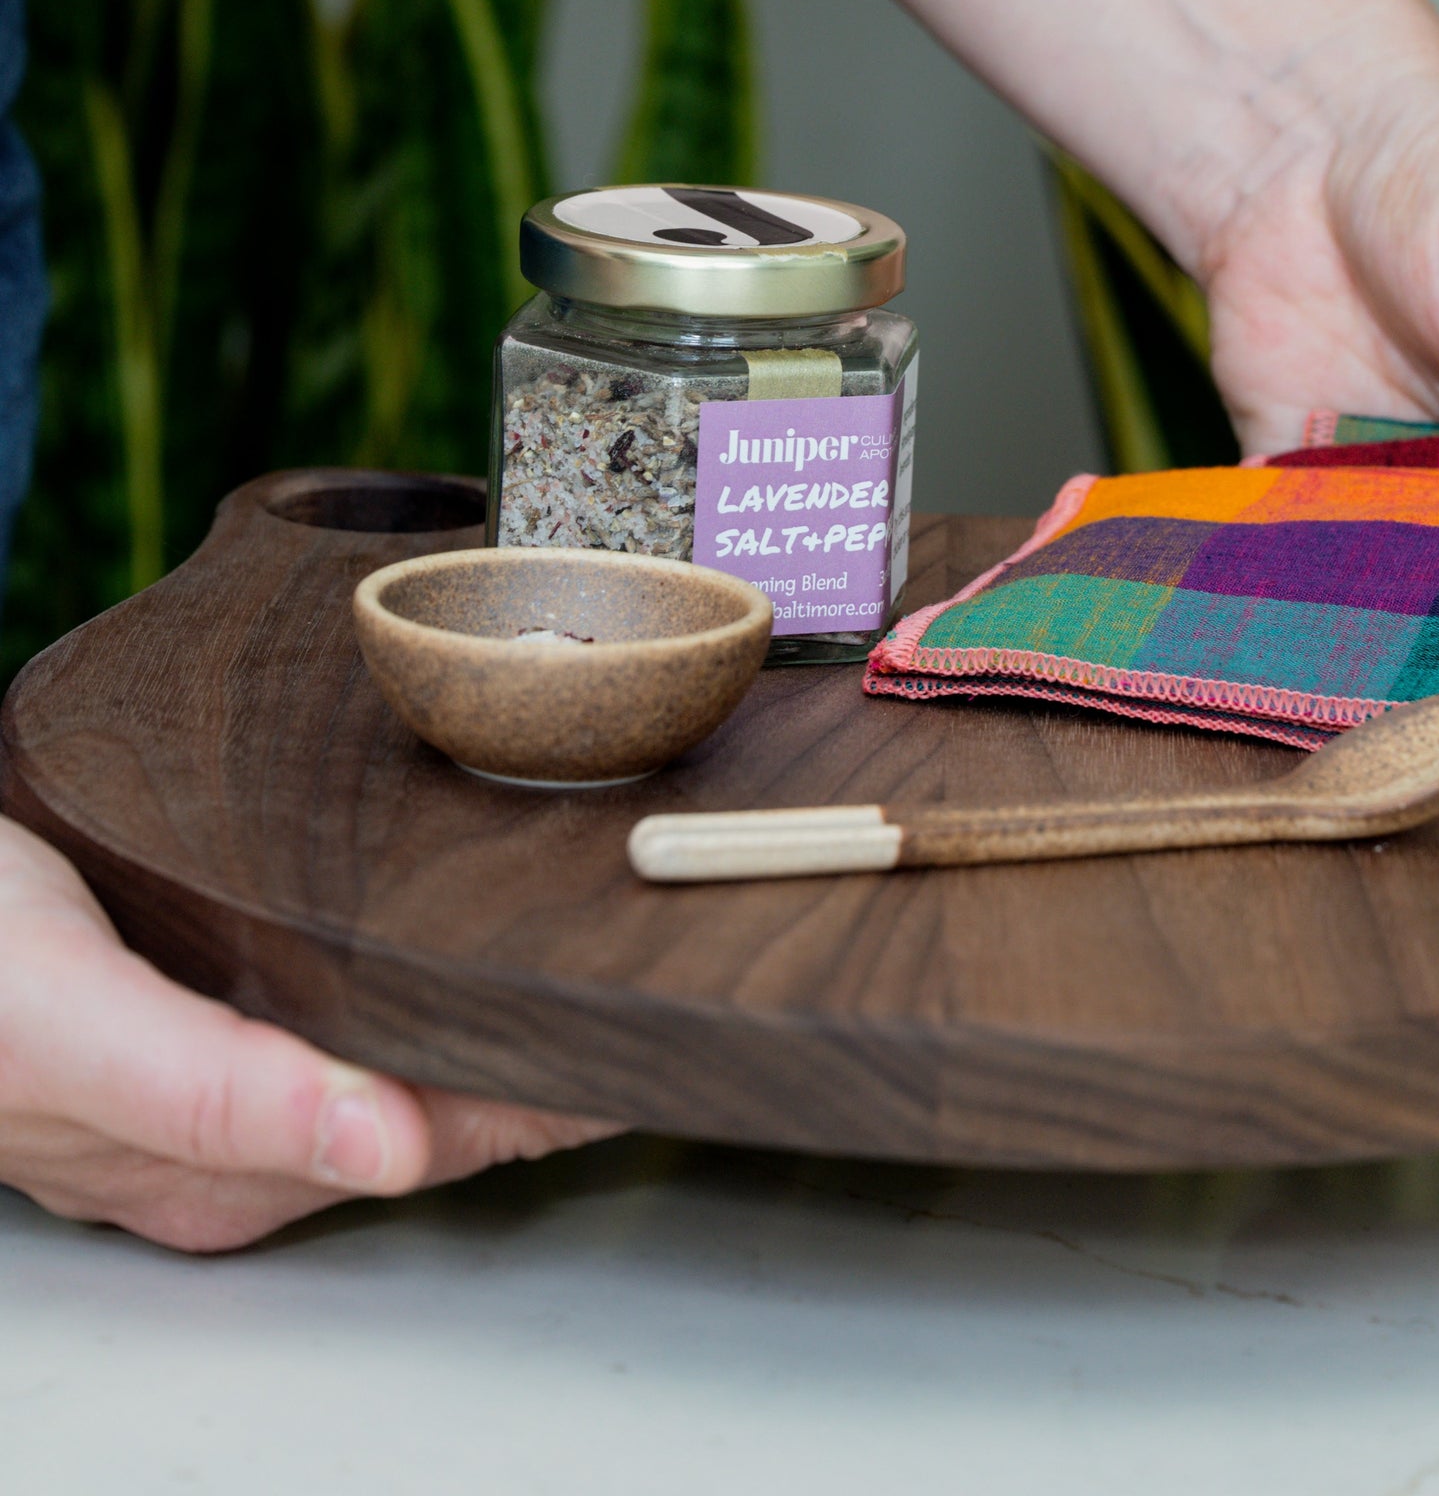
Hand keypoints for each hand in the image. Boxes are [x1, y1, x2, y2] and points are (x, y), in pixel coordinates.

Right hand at [0, 818, 613, 1251]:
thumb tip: (385, 1153)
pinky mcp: (213, 1038)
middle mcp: (244, 1149)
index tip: (658, 1039)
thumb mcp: (79, 1026)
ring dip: (511, 1029)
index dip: (559, 1092)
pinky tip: (489, 958)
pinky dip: (439, 1000)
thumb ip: (226, 1096)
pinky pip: (360, 1028)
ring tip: (618, 971)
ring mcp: (231, 1096)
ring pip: (413, 1069)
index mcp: (230, 1168)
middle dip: (557, 1063)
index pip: (446, 1141)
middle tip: (672, 989)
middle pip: (448, 1110)